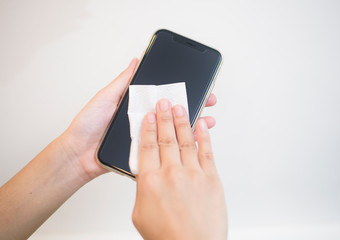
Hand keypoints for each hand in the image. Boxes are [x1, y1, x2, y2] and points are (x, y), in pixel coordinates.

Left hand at [59, 58, 217, 181]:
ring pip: (172, 131)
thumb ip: (123, 82)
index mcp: (137, 106)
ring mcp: (146, 136)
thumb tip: (135, 62)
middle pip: (172, 113)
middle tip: (208, 101)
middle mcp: (144, 120)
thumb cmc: (89, 125)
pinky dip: (180, 146)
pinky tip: (193, 141)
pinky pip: (164, 149)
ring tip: (206, 121)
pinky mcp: (145, 152)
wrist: (79, 153)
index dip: (180, 91)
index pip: (163, 97)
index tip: (196, 86)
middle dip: (192, 107)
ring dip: (191, 126)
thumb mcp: (106, 97)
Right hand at [132, 99, 226, 239]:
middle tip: (163, 102)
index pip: (147, 146)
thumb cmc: (167, 236)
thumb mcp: (141, 214)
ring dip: (182, 121)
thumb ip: (143, 190)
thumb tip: (147, 176)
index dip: (147, 128)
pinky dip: (204, 136)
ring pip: (185, 140)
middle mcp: (171, 173)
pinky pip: (207, 151)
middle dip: (164, 117)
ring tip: (179, 107)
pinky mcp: (211, 178)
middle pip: (165, 137)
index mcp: (150, 182)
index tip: (148, 116)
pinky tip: (201, 125)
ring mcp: (193, 174)